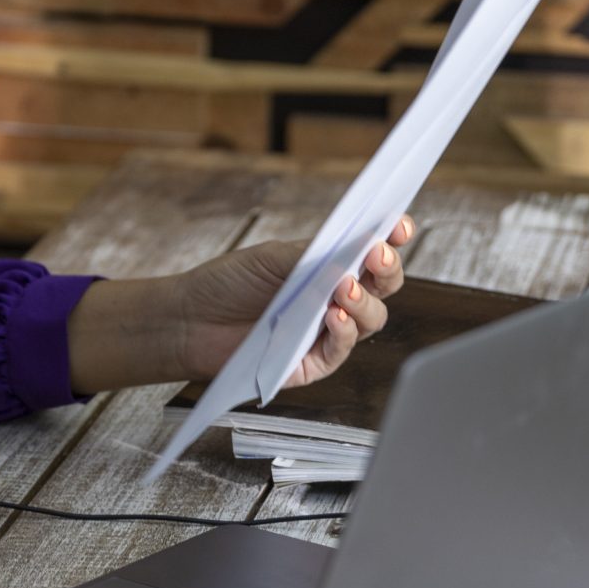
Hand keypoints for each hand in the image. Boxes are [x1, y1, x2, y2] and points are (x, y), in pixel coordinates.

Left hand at [173, 214, 413, 389]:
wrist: (188, 319)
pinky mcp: (313, 363)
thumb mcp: (273, 257)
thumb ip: (315, 254)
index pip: (373, 252)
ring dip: (363, 301)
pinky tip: (332, 317)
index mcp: (330, 266)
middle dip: (387, 269)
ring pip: (371, 319)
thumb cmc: (228, 283)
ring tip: (343, 287)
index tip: (400, 225)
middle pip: (383, 286)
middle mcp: (336, 299)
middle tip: (377, 254)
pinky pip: (340, 350)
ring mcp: (327, 332)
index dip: (392, 238)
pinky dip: (342, 332)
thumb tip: (357, 245)